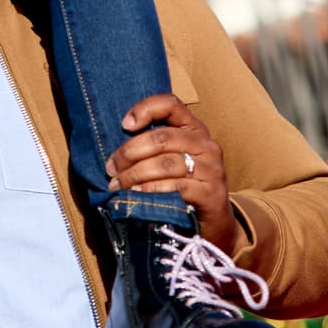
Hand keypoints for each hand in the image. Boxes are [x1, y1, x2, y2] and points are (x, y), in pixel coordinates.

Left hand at [106, 93, 239, 251]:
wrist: (215, 224)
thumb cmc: (186, 187)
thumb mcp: (173, 160)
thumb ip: (154, 147)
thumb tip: (116, 150)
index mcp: (195, 129)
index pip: (171, 104)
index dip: (145, 109)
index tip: (125, 125)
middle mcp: (206, 145)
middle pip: (162, 138)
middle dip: (130, 152)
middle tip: (111, 167)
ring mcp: (211, 169)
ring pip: (165, 164)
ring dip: (135, 174)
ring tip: (118, 185)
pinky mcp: (211, 194)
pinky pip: (176, 187)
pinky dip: (151, 189)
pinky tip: (137, 194)